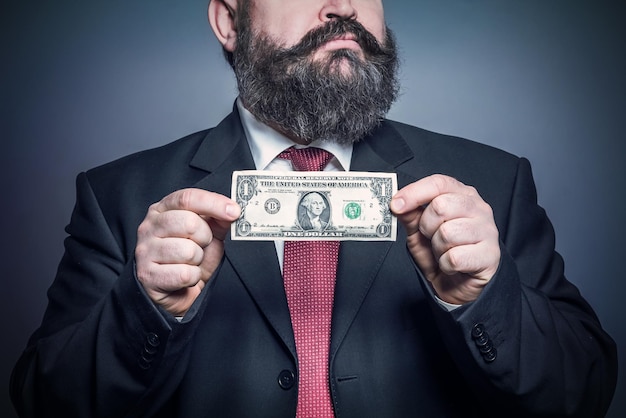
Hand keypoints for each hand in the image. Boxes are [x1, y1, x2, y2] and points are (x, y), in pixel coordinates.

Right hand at [135, 188, 240, 315]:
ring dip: (198, 260)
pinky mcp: (147, 275)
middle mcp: (149, 227)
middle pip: (189, 222)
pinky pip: (185, 274)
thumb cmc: (188, 260)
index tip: (234, 212)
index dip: (214, 203)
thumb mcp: (207, 235)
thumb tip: (232, 210)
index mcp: (162, 210)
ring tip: (191, 262)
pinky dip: (193, 277)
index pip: (187, 198)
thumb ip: (217, 219)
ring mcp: (145, 251)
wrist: (174, 292)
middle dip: (205, 237)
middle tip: (201, 246)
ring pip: (187, 250)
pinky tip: (185, 276)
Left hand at [390, 175, 499, 304]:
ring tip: (444, 252)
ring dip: (437, 248)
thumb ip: (410, 216)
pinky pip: (454, 257)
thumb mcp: (419, 233)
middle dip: (427, 226)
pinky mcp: (490, 255)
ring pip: (448, 233)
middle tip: (431, 237)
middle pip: (441, 206)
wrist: (460, 285)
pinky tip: (452, 265)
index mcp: (462, 195)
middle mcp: (479, 208)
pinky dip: (446, 265)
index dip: (414, 193)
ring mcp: (488, 231)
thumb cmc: (442, 253)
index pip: (438, 183)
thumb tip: (397, 203)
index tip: (395, 205)